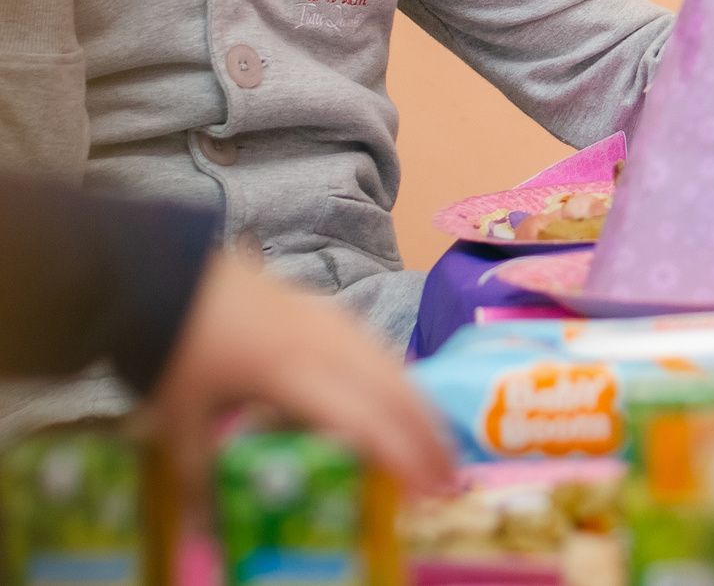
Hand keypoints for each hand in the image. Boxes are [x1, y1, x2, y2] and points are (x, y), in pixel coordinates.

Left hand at [154, 253, 455, 500]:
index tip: (426, 494)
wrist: (166, 275)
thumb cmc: (173, 346)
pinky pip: (381, 350)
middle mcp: (326, 343)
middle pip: (396, 392)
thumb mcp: (178, 418)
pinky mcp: (330, 311)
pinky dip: (404, 384)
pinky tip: (405, 405)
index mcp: (290, 371)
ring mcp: (333, 321)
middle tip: (451, 481)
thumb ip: (201, 477)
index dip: (401, 456)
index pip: (364, 420)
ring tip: (441, 448)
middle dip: (429, 438)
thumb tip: (208, 535)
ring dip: (423, 410)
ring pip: (396, 368)